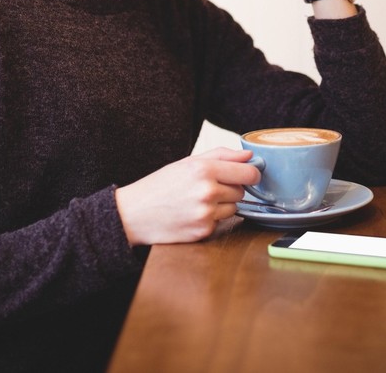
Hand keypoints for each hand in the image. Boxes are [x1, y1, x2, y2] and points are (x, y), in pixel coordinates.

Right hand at [114, 148, 260, 244]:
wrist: (134, 214)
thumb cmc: (160, 185)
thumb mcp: (187, 162)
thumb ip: (221, 155)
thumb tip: (249, 155)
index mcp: (204, 169)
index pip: (248, 173)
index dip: (251, 174)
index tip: (249, 175)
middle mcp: (207, 191)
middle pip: (242, 191)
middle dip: (230, 189)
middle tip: (209, 188)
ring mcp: (206, 213)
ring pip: (234, 208)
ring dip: (222, 205)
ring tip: (198, 202)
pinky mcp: (204, 231)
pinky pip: (221, 222)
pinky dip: (211, 219)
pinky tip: (193, 214)